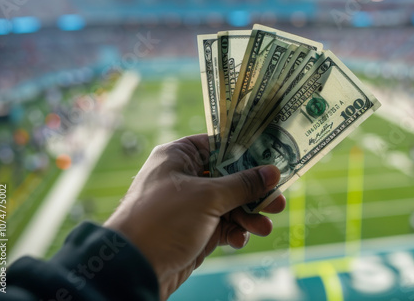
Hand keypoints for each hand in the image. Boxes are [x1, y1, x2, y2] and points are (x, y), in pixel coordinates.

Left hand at [103, 134, 284, 299]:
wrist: (135, 267)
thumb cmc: (165, 219)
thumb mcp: (208, 197)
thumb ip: (243, 184)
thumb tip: (273, 172)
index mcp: (179, 156)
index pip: (219, 145)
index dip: (246, 152)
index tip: (272, 158)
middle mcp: (185, 177)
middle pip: (229, 177)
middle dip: (254, 191)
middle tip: (278, 200)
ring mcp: (190, 205)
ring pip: (229, 204)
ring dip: (249, 215)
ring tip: (265, 227)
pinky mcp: (195, 230)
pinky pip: (222, 225)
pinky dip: (234, 231)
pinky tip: (240, 239)